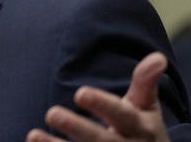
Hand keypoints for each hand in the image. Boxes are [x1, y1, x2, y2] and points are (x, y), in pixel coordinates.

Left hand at [26, 52, 169, 141]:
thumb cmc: (142, 129)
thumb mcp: (146, 107)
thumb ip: (145, 82)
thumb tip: (157, 57)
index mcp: (139, 127)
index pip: (121, 115)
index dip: (102, 104)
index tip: (80, 93)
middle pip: (100, 139)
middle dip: (77, 128)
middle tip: (51, 113)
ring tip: (33, 135)